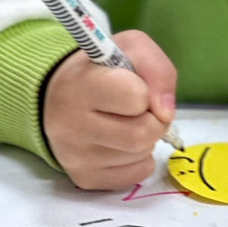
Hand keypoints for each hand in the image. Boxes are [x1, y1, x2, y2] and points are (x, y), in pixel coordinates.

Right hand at [43, 29, 177, 188]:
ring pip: (139, 155)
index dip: (146, 92)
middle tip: (145, 110)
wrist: (61, 95)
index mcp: (83, 84)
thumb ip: (157, 69)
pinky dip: (141, 158)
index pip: (135, 97)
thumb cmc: (102, 68)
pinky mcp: (83, 178)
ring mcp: (76, 156)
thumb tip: (166, 112)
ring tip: (130, 121)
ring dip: (148, 138)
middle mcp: (72, 125)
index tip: (137, 87)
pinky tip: (125, 142)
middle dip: (155, 120)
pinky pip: (135, 175)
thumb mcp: (132, 48)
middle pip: (141, 134)